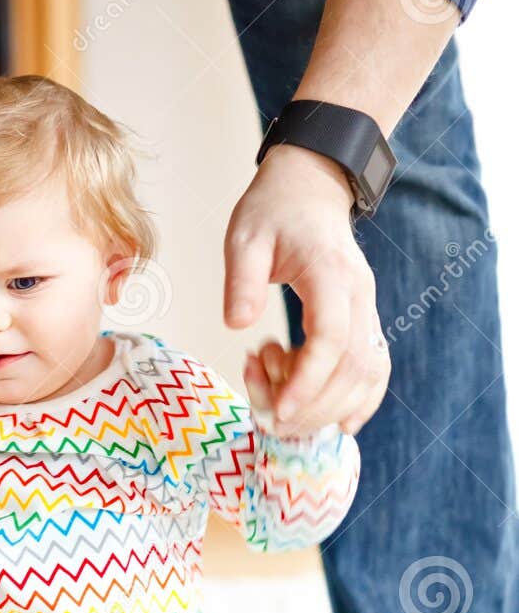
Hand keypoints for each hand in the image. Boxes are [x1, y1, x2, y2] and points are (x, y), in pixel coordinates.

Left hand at [223, 144, 389, 435]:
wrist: (309, 188)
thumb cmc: (272, 211)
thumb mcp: (243, 236)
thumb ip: (241, 280)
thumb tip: (238, 325)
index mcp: (330, 274)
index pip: (330, 338)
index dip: (307, 381)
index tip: (276, 409)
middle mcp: (359, 295)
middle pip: (352, 367)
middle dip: (313, 405)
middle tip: (269, 419)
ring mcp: (368, 309)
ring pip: (368, 374)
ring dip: (330, 408)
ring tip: (283, 410)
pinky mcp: (365, 320)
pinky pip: (375, 368)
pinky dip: (361, 401)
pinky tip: (337, 423)